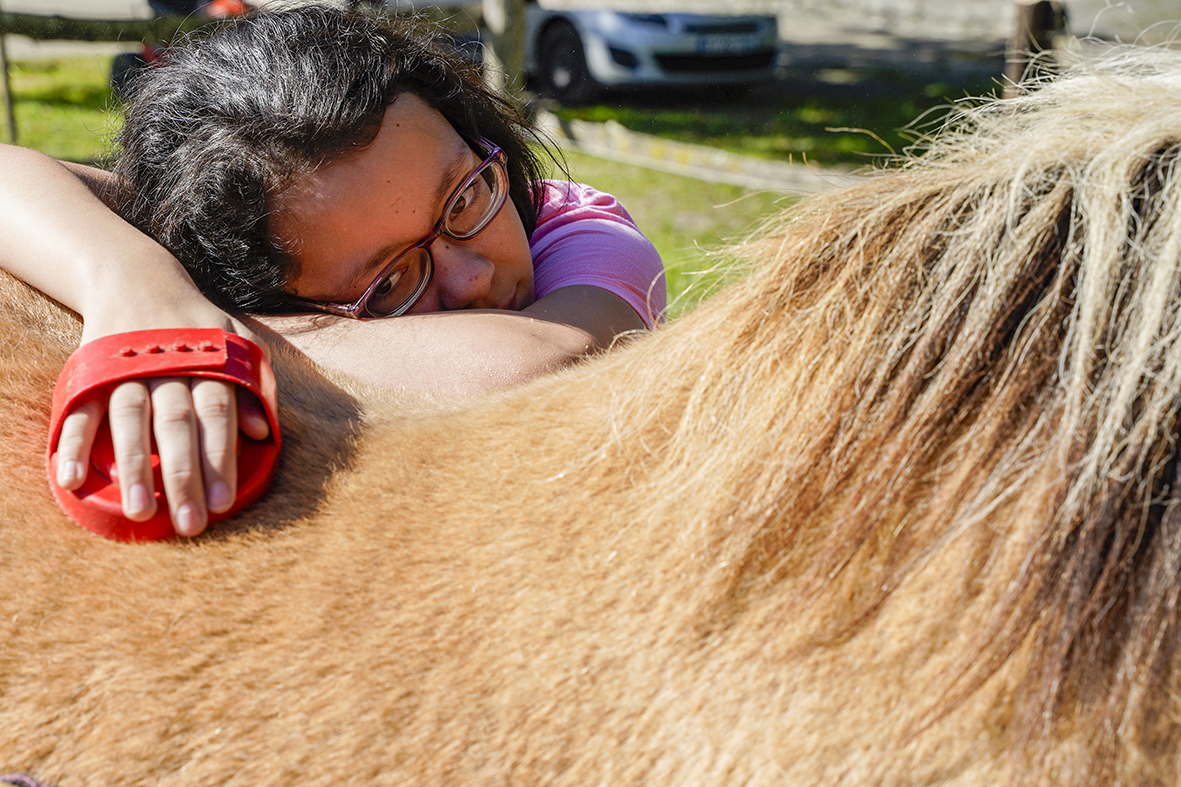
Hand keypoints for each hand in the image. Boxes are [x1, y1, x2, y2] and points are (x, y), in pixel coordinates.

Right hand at [53, 310, 271, 536]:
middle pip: (176, 422)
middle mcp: (168, 364)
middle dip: (183, 473)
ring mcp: (127, 366)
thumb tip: (262, 433)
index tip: (224, 503)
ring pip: (130, 418)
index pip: (218, 412)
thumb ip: (256, 385)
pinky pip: (81, 408)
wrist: (140, 278)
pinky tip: (72, 479)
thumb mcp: (238, 342)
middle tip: (188, 523)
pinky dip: (74, 442)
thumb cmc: (200, 326)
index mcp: (209, 359)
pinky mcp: (92, 369)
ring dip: (134, 465)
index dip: (220, 457)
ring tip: (138, 510)